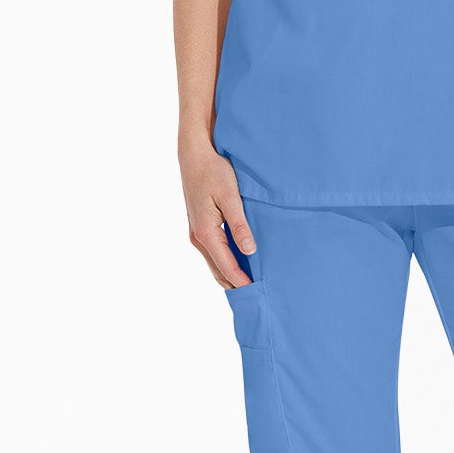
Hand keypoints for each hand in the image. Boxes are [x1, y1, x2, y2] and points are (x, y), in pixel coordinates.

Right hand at [181, 136, 255, 287]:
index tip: (258, 294)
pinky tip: (242, 263)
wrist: (195, 156)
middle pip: (219, 271)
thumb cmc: (214, 172)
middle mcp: (198, 238)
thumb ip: (240, 225)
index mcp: (206, 233)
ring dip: (231, 274)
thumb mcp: (231, 197)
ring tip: (252, 284)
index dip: (242, 282)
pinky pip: (214, 252)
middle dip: (236, 285)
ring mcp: (197, 234)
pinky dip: (226, 262)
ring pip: (215, 263)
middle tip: (258, 296)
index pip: (227, 267)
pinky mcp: (200, 227)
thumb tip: (250, 251)